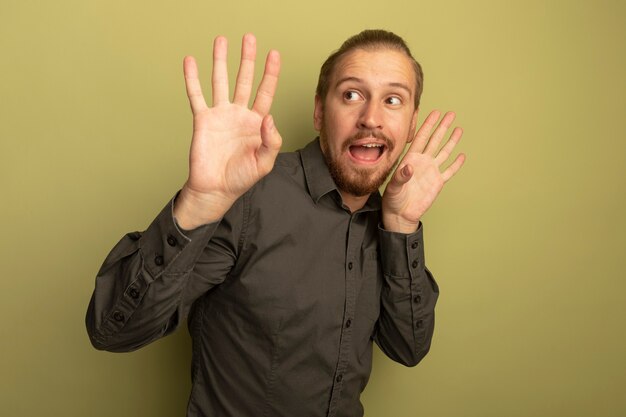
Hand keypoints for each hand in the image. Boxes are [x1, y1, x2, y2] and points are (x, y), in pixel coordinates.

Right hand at [174, 34, 281, 228]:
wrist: (215, 189)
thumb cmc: (241, 178)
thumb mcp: (264, 162)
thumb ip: (271, 141)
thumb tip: (269, 117)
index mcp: (256, 123)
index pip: (265, 92)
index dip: (270, 73)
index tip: (274, 54)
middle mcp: (239, 114)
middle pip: (244, 79)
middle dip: (247, 59)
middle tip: (249, 38)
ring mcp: (220, 115)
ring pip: (221, 81)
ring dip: (221, 61)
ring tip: (221, 41)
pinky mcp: (203, 120)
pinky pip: (196, 95)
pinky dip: (192, 78)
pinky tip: (191, 62)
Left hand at [382, 111, 464, 233]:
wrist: (400, 213)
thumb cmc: (393, 199)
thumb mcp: (393, 187)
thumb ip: (401, 177)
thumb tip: (409, 168)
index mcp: (411, 159)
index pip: (421, 138)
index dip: (428, 125)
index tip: (435, 113)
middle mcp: (422, 162)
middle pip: (435, 140)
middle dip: (442, 127)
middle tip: (450, 114)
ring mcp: (431, 171)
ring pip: (444, 152)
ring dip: (451, 141)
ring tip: (458, 129)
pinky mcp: (438, 182)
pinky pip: (449, 171)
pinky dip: (456, 164)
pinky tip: (462, 155)